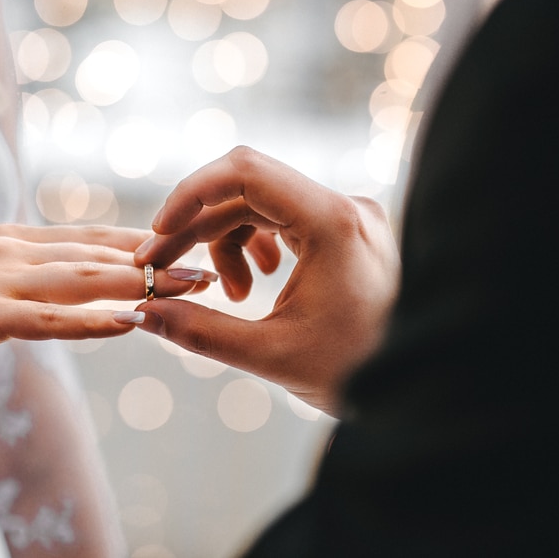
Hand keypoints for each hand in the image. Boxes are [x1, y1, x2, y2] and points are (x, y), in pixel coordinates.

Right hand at [0, 224, 213, 401]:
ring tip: (190, 289)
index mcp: (14, 239)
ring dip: (143, 283)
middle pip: (99, 253)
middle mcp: (7, 248)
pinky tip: (131, 322)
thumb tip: (88, 284)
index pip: (95, 237)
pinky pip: (46, 320)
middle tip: (212, 268)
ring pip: (82, 279)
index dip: (149, 242)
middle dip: (160, 260)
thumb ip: (36, 281)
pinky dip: (92, 322)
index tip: (197, 248)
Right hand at [133, 146, 399, 415]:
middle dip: (199, 226)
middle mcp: (344, 206)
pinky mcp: (348, 231)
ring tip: (228, 295)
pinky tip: (254, 286)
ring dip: (227, 242)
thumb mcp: (270, 354)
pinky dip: (256, 246)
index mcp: (332, 222)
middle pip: (247, 189)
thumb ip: (199, 330)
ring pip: (263, 205)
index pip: (245, 170)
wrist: (418, 387)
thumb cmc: (356, 371)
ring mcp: (349, 216)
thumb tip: (140, 312)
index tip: (158, 233)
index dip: (191, 193)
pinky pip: (286, 220)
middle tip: (161, 269)